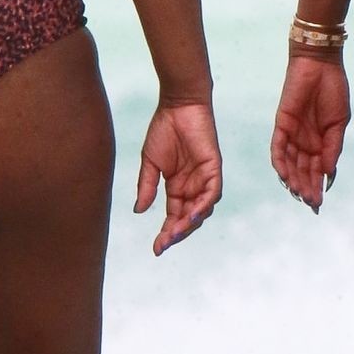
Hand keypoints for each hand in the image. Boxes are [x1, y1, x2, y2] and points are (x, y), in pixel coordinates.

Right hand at [135, 100, 222, 253]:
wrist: (177, 105)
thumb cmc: (164, 129)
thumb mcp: (150, 162)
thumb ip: (146, 186)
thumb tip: (139, 211)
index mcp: (177, 186)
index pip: (174, 216)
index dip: (166, 233)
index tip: (156, 248)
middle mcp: (192, 186)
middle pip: (188, 218)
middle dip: (177, 233)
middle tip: (164, 243)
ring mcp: (204, 178)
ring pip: (202, 209)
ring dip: (190, 223)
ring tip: (175, 233)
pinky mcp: (214, 168)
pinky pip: (213, 192)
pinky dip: (204, 205)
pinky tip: (192, 214)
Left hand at [271, 55, 349, 211]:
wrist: (322, 65)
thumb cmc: (334, 90)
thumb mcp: (339, 123)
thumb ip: (332, 147)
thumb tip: (329, 173)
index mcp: (319, 142)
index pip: (316, 170)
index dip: (317, 186)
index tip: (319, 203)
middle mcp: (304, 141)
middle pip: (302, 170)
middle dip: (306, 187)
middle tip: (311, 202)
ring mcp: (292, 133)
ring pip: (289, 163)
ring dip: (294, 179)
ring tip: (300, 193)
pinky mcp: (281, 123)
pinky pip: (277, 147)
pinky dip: (280, 162)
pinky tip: (285, 176)